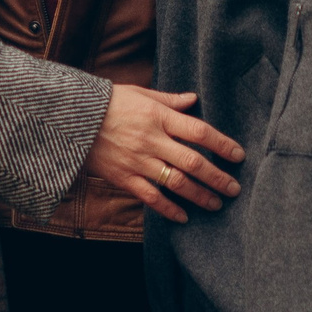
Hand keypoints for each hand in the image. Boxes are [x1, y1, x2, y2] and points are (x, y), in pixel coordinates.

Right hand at [82, 87, 244, 223]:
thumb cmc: (109, 102)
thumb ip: (169, 100)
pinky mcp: (124, 178)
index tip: (238, 156)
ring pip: (176, 183)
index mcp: (159, 117)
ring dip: (199, 196)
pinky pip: (150, 197)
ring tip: (216, 204)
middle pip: (193, 162)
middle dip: (217, 177)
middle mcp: (152, 140)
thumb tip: (194, 100)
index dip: (222, 144)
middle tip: (234, 189)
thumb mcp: (140, 94)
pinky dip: (168, 209)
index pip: (199, 132)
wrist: (72, 119)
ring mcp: (138, 161)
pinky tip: (183, 217)